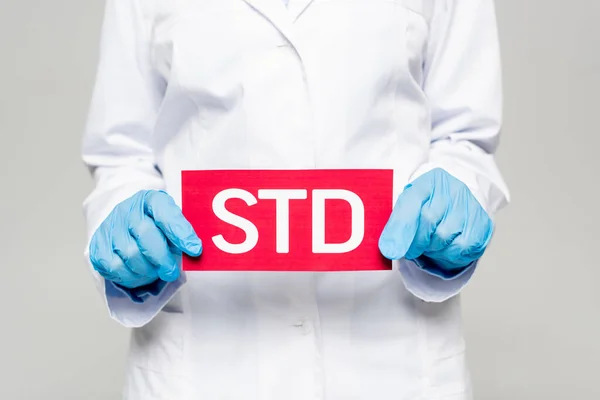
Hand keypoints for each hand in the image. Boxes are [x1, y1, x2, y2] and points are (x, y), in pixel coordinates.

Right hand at [90, 190, 201, 288]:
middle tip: (171, 272)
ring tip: (155, 272)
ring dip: (147, 270)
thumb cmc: (154, 225)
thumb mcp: (171, 221)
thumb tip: (195, 251)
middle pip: (146, 235)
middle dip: (162, 258)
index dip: (181, 232)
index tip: (195, 250)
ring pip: (130, 254)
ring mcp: (110, 226)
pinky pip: (114, 267)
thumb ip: (182, 233)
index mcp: (150, 199)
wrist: (125, 222)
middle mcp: (127, 210)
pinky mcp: (98, 245)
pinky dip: (129, 276)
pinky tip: (138, 273)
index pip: (166, 213)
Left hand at [378, 168, 492, 271]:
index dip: (400, 229)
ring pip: (443, 237)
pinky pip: (460, 248)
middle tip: (410, 249)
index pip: (412, 201)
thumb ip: (397, 224)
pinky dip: (448, 254)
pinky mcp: (483, 225)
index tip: (390, 251)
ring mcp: (470, 206)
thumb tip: (389, 250)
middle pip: (427, 220)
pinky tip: (446, 246)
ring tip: (431, 243)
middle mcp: (453, 189)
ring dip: (432, 248)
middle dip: (415, 241)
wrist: (460, 203)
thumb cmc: (430, 206)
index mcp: (430, 180)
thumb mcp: (409, 207)